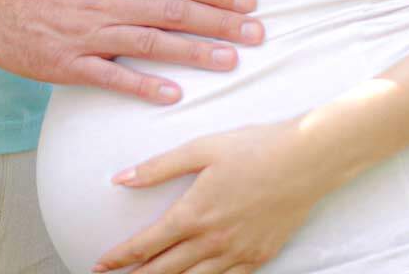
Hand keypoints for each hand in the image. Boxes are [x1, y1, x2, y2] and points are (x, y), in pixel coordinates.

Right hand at [0, 0, 264, 105]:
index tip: (247, 1)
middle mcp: (104, 1)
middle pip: (170, 11)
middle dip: (217, 22)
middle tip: (257, 34)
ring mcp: (85, 33)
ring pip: (149, 42)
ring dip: (192, 52)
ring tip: (229, 61)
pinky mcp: (65, 63)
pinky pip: (109, 75)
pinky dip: (141, 84)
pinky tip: (171, 93)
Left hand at [93, 120, 329, 272]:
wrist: (308, 160)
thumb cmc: (255, 148)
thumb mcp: (202, 148)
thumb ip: (159, 167)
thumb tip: (121, 178)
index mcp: (194, 213)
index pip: (146, 243)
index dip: (120, 257)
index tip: (100, 264)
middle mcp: (213, 240)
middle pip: (164, 270)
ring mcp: (238, 253)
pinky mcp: (260, 257)